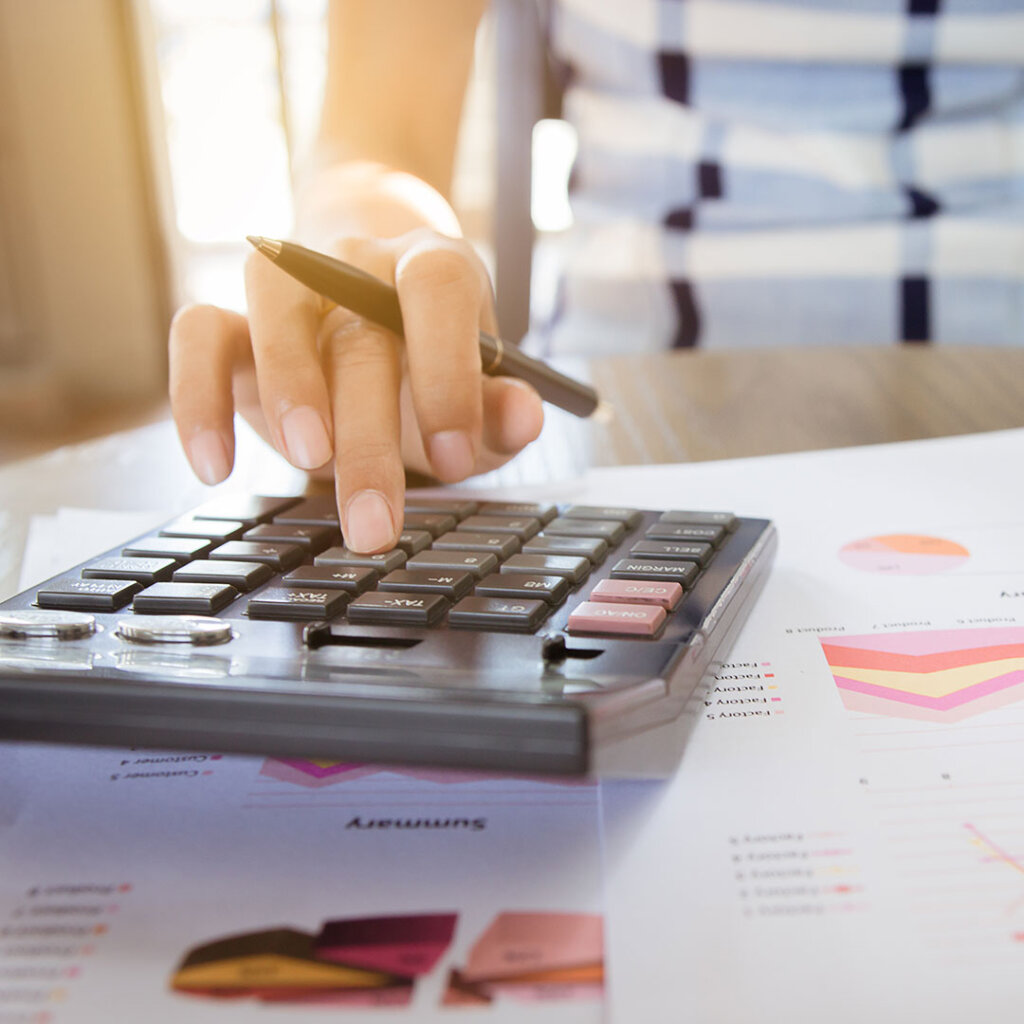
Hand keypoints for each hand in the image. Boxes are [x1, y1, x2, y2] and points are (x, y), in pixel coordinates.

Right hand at [169, 229, 543, 550]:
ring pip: (274, 303)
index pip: (437, 289)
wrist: (361, 294)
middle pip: (360, 331)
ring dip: (289, 383)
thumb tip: (524, 418)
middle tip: (375, 522)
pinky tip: (213, 465)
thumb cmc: (427, 357)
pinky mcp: (230, 319)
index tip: (455, 458)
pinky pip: (196, 333)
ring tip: (306, 458)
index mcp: (432, 267)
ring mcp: (288, 283)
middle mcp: (356, 262)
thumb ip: (500, 407)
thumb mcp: (476, 388)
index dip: (447, 370)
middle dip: (369, 436)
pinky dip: (197, 396)